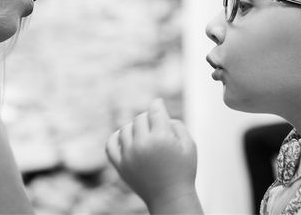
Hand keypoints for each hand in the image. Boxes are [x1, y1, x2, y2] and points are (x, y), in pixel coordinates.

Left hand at [106, 99, 202, 213]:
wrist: (170, 198)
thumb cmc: (183, 170)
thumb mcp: (190, 144)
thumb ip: (177, 124)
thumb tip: (161, 114)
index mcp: (161, 137)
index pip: (155, 110)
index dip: (158, 104)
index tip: (158, 104)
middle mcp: (142, 144)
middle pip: (140, 118)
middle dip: (149, 119)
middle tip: (157, 127)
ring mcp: (129, 155)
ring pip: (126, 128)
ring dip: (135, 128)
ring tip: (145, 135)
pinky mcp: (120, 166)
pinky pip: (111, 144)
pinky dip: (116, 137)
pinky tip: (126, 138)